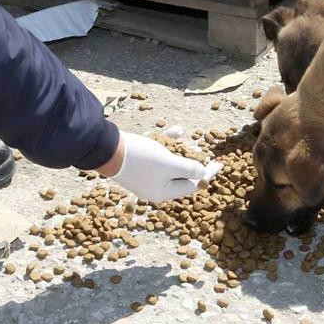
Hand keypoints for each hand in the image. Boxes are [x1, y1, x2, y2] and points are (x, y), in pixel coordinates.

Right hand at [97, 132, 218, 202]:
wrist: (105, 148)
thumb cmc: (140, 158)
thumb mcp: (169, 164)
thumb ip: (189, 169)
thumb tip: (202, 174)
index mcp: (162, 192)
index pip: (191, 185)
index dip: (206, 174)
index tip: (218, 164)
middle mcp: (153, 187)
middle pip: (180, 176)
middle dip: (191, 163)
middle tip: (206, 155)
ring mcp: (143, 175)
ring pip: (168, 164)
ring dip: (178, 151)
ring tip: (184, 140)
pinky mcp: (135, 162)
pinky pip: (156, 154)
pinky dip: (165, 143)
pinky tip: (174, 131)